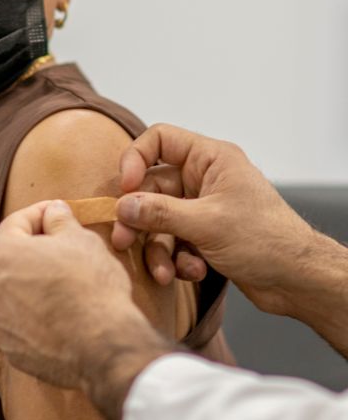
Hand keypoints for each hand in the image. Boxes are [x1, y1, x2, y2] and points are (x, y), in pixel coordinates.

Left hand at [0, 200, 167, 393]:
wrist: (103, 345)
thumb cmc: (91, 286)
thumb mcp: (81, 240)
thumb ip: (60, 220)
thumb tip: (53, 210)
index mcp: (1, 254)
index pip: (14, 223)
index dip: (38, 213)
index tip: (56, 212)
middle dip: (21, 245)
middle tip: (50, 243)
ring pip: (0, 290)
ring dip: (18, 279)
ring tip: (48, 277)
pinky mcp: (9, 348)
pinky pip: (11, 320)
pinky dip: (24, 310)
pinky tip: (49, 309)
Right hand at [114, 124, 314, 314]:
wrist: (297, 279)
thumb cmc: (266, 240)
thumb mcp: (207, 224)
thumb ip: (160, 213)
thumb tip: (122, 206)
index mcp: (211, 159)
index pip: (160, 140)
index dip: (136, 159)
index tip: (125, 188)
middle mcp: (205, 178)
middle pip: (153, 188)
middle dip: (140, 218)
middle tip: (123, 241)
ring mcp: (204, 207)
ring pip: (161, 220)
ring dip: (159, 248)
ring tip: (164, 272)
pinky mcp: (204, 234)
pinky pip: (175, 240)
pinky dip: (178, 258)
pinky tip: (193, 271)